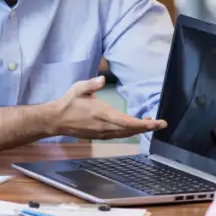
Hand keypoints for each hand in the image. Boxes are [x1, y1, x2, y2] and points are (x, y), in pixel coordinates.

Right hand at [46, 76, 166, 140]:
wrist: (57, 120)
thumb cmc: (68, 102)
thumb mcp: (78, 88)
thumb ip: (92, 84)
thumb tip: (103, 80)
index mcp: (103, 114)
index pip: (128, 123)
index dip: (144, 125)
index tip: (157, 123)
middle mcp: (105, 126)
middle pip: (131, 130)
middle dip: (147, 127)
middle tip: (159, 123)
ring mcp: (103, 133)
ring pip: (126, 134)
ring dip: (138, 130)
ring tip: (149, 123)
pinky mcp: (100, 136)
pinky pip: (119, 135)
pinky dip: (129, 132)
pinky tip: (133, 127)